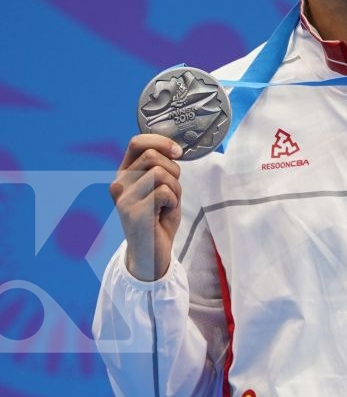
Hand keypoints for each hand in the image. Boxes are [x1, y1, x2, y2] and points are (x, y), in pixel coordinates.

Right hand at [109, 134, 182, 280]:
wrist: (151, 254)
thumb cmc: (158, 221)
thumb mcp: (159, 189)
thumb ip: (161, 168)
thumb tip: (173, 149)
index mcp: (124, 174)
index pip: (137, 142)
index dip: (161, 142)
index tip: (178, 152)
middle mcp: (119, 183)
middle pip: (152, 156)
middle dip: (173, 170)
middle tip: (173, 191)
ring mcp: (124, 198)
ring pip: (159, 173)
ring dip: (174, 188)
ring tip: (168, 204)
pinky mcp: (133, 212)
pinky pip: (164, 192)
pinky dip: (173, 201)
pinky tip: (165, 213)